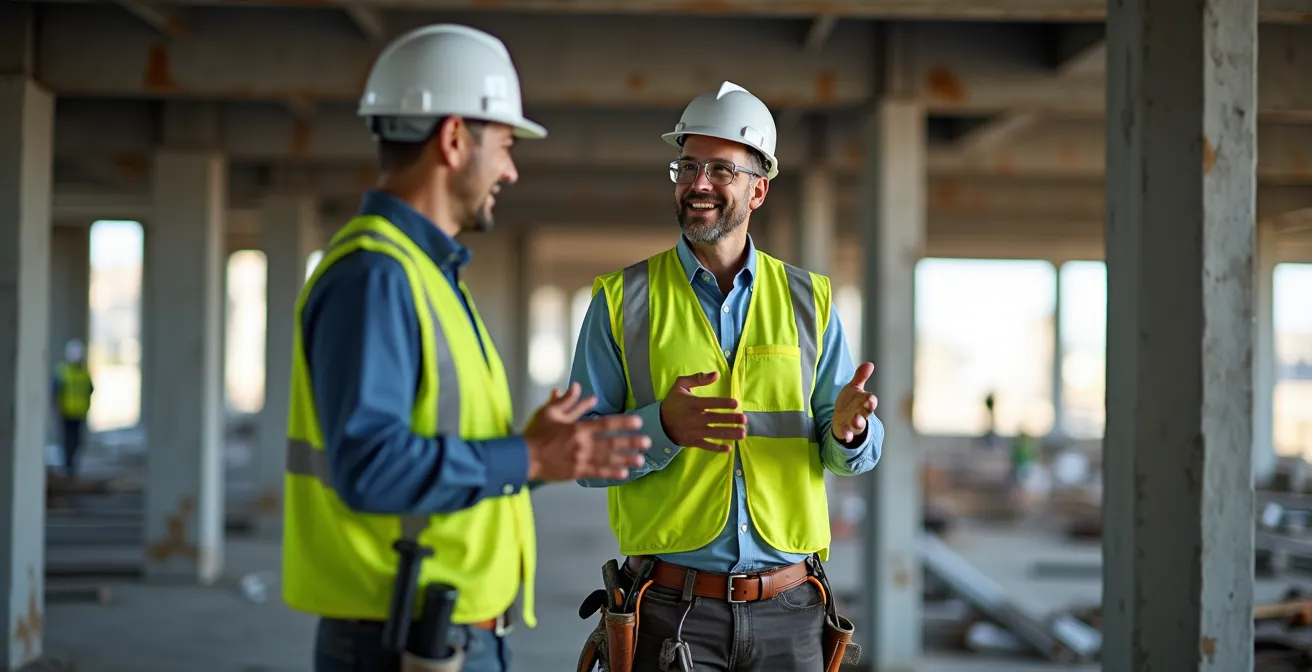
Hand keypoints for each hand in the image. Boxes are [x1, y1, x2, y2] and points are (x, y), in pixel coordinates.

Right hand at [523, 383, 651, 481]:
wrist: (523, 457)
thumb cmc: (536, 433)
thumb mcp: (550, 412)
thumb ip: (568, 401)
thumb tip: (579, 388)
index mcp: (578, 428)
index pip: (606, 424)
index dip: (624, 423)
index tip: (638, 422)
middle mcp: (583, 444)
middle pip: (612, 443)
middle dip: (631, 442)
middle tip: (647, 442)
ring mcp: (581, 460)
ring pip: (608, 459)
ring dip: (626, 459)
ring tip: (641, 460)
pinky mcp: (577, 472)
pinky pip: (598, 473)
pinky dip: (611, 473)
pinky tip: (624, 473)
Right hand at [658, 372, 745, 452]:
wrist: (659, 422)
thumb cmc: (673, 402)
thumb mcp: (680, 385)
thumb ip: (698, 378)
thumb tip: (716, 374)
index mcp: (691, 403)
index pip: (709, 403)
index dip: (723, 403)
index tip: (736, 403)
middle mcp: (693, 418)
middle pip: (714, 419)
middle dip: (730, 419)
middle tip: (744, 419)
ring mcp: (693, 431)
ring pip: (713, 433)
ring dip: (728, 434)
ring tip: (742, 434)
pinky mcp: (692, 441)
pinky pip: (706, 445)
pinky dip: (716, 448)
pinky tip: (728, 448)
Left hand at [832, 362, 877, 443]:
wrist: (841, 418)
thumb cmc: (850, 402)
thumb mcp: (854, 388)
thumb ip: (861, 377)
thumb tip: (870, 363)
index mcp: (864, 401)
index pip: (870, 400)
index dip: (871, 398)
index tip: (871, 396)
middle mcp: (862, 413)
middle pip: (867, 411)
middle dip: (869, 408)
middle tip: (870, 404)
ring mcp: (854, 423)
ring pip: (859, 423)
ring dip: (858, 422)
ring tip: (856, 420)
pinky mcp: (846, 430)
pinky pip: (848, 434)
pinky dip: (848, 435)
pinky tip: (846, 437)